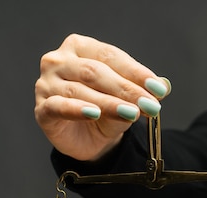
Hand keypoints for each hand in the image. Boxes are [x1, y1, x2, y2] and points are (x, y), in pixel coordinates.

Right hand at [34, 33, 170, 160]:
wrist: (89, 139)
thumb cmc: (107, 110)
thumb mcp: (128, 99)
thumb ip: (143, 91)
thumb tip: (164, 85)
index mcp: (80, 48)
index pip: (110, 56)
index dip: (136, 72)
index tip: (158, 88)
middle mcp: (59, 61)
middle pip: (95, 72)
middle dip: (127, 89)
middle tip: (150, 104)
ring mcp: (46, 84)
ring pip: (80, 90)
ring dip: (110, 102)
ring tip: (132, 112)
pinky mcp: (42, 109)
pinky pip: (59, 107)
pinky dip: (78, 110)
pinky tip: (95, 113)